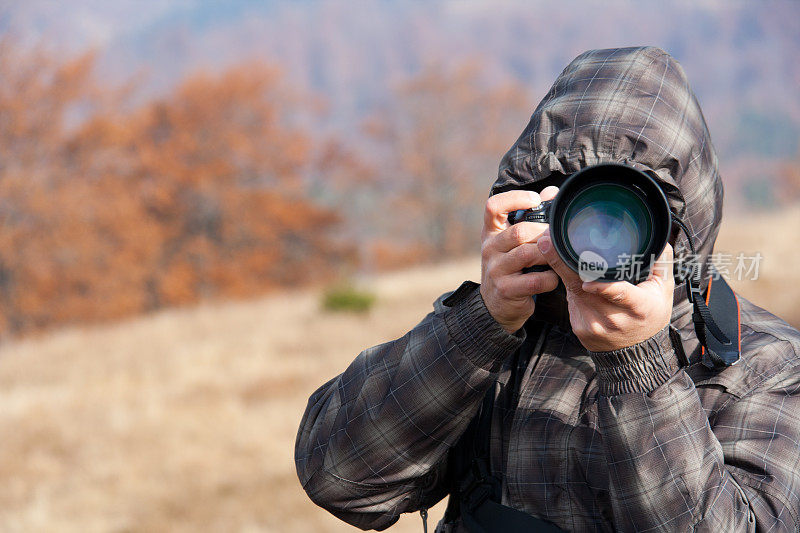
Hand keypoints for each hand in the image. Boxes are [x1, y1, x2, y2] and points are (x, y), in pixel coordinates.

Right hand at [480, 187, 560, 333]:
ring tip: (557, 258)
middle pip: (518, 231)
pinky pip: (534, 281)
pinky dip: (550, 279)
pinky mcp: (505, 289)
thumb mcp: (514, 241)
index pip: (493, 206)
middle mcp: (489, 248)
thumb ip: (531, 216)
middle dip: (543, 233)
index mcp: (491, 232)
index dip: (515, 199)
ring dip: (548, 256)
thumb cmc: (511, 266)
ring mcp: (495, 270)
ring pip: (527, 254)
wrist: (496, 305)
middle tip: (557, 238)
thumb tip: (551, 192)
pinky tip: (553, 279)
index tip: (535, 201)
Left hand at [537, 222, 674, 351]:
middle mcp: (614, 318)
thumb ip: (660, 261)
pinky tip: (573, 276)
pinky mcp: (580, 327)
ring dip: (562, 269)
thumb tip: (653, 235)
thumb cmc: (650, 314)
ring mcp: (594, 324)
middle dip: (564, 263)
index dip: (603, 287)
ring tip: (554, 249)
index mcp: (638, 307)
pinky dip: (571, 285)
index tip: (587, 280)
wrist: (637, 351)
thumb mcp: (662, 289)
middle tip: (548, 242)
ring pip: (573, 290)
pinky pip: (571, 299)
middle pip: (584, 287)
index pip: (620, 294)